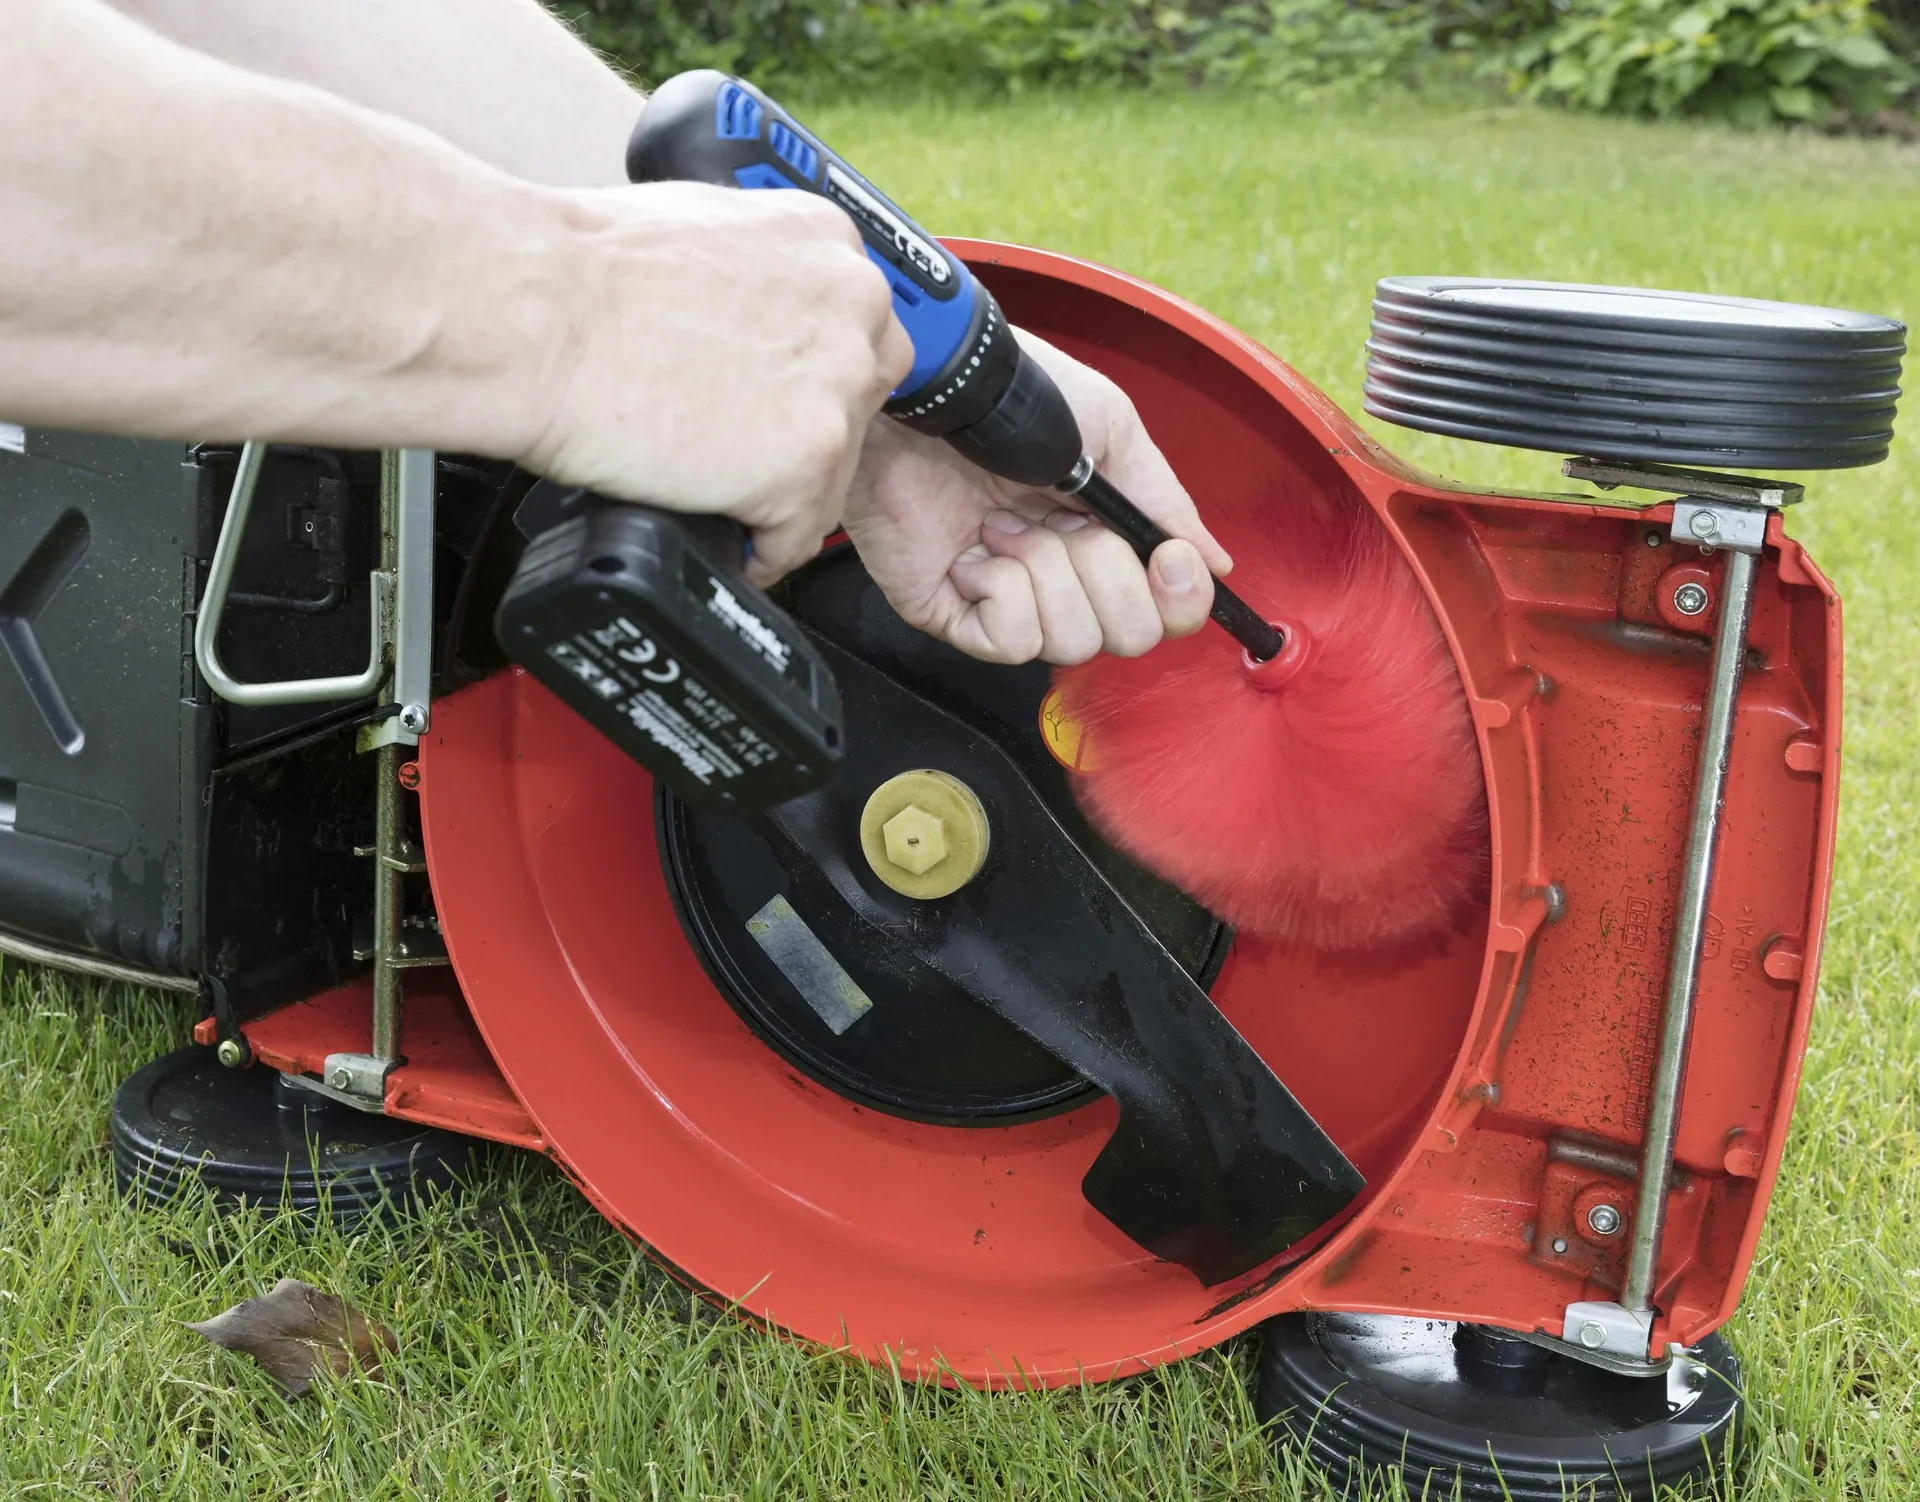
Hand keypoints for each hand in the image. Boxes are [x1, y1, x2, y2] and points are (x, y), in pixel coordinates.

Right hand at [518, 181, 913, 582]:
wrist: (530, 313)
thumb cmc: (576, 273)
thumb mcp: (697, 235)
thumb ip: (754, 278)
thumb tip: (751, 321)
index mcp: (825, 241)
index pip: (852, 332)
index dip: (802, 380)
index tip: (766, 403)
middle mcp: (852, 306)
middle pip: (858, 406)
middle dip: (799, 438)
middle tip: (730, 449)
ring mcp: (838, 387)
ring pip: (832, 478)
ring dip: (772, 496)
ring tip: (700, 484)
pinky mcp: (811, 461)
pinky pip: (795, 537)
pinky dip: (751, 546)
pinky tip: (702, 520)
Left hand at [842, 332, 1231, 663]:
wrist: (932, 395)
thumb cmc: (1012, 396)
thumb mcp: (1112, 431)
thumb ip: (1165, 504)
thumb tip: (1216, 563)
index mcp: (1105, 535)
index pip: (1166, 611)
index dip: (1180, 598)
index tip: (1170, 559)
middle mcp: (1063, 576)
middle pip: (1129, 636)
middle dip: (1107, 575)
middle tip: (1069, 523)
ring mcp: (1009, 600)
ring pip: (1072, 642)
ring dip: (1047, 571)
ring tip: (1007, 523)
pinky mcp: (955, 616)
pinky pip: (1013, 644)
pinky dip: (1003, 593)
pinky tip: (976, 553)